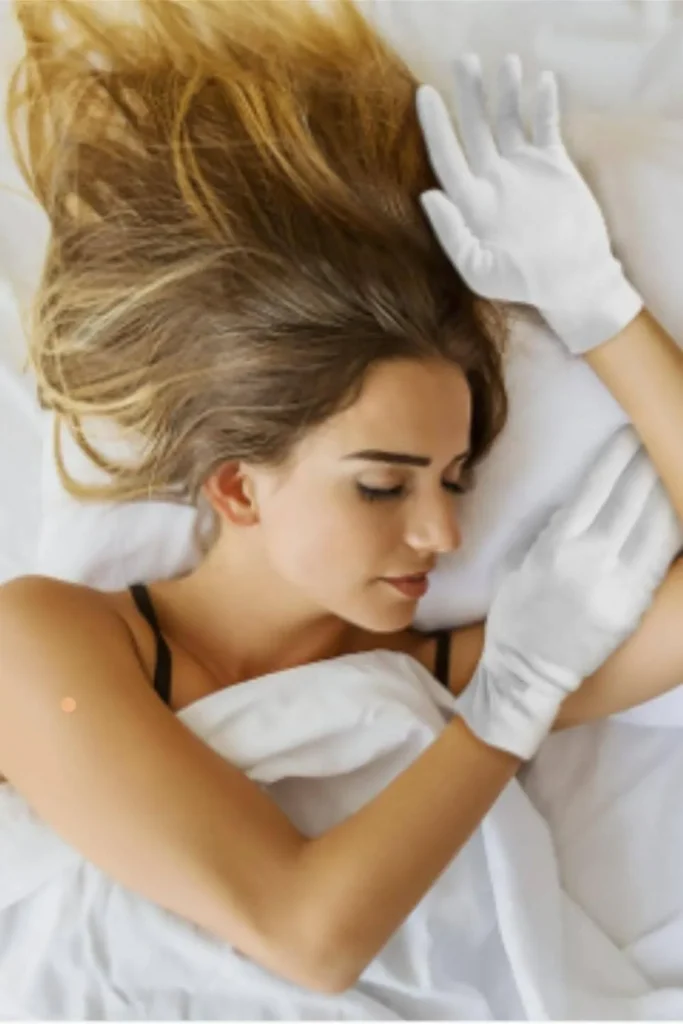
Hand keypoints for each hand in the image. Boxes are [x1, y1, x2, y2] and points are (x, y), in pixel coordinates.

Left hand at [416, 54, 643, 354]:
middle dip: (468, 95)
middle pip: (475, 128)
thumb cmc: (522, 283)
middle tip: (463, 61)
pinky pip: (545, 127)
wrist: (571, 281)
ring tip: (506, 63)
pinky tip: (542, 82)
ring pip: (508, 120)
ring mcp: (522, 170)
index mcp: (472, 201)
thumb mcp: (479, 269)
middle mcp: (493, 180)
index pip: (446, 156)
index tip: (425, 93)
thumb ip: (451, 234)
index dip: (434, 126)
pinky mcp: (553, 165)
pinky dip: (544, 105)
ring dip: (505, 92)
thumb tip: (428, 195)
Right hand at [455, 425, 682, 758]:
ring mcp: (616, 582)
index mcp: (557, 543)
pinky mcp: (634, 604)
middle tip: (657, 445)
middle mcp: (589, 557)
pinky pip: (660, 557)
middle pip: (631, 498)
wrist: (527, 671)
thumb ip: (553, 531)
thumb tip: (586, 502)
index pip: (598, 487)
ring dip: (663, 492)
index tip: (630, 438)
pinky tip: (674, 511)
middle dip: (646, 467)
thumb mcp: (522, 562)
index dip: (619, 459)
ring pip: (653, 523)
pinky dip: (670, 529)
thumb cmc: (518, 614)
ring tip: (670, 472)